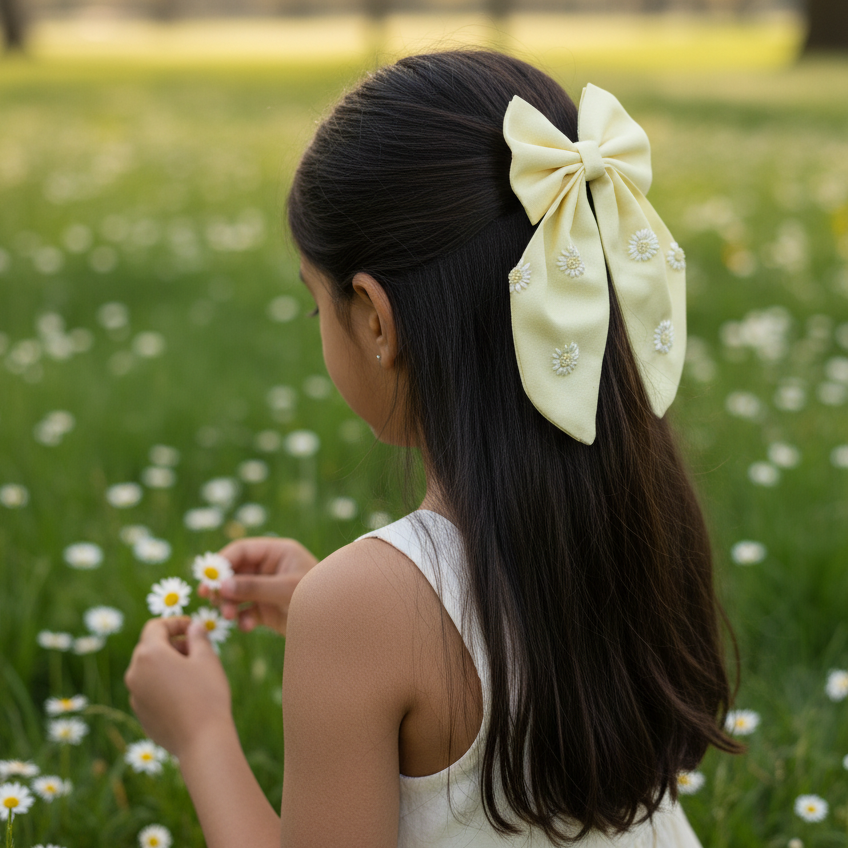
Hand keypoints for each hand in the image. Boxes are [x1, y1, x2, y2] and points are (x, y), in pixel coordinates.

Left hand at [125, 617, 231, 757]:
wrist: (201, 741)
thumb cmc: (206, 694)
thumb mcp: (207, 659)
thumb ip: (198, 637)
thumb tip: (194, 627)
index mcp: (149, 654)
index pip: (155, 626)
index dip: (175, 622)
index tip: (193, 628)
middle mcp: (134, 673)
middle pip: (149, 647)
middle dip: (172, 643)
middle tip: (196, 649)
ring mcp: (135, 695)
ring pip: (148, 669)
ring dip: (167, 663)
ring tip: (192, 672)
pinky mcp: (140, 714)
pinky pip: (149, 689)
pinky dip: (163, 683)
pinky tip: (185, 693)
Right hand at [200, 538, 317, 636]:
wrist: (335, 623)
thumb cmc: (317, 596)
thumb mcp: (286, 589)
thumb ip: (254, 587)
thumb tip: (223, 585)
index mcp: (277, 552)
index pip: (242, 550)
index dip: (222, 562)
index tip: (209, 578)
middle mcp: (270, 568)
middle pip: (235, 572)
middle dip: (223, 586)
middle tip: (208, 598)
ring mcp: (267, 589)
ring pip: (237, 593)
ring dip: (229, 604)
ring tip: (228, 616)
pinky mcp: (267, 609)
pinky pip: (246, 611)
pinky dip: (242, 618)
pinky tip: (247, 627)